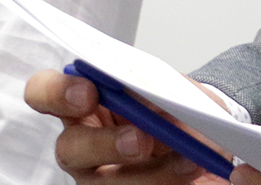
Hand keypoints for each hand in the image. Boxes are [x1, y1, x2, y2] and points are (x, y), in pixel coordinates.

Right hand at [25, 68, 217, 183]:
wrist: (214, 149)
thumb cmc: (184, 115)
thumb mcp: (179, 90)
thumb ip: (161, 86)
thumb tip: (151, 93)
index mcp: (88, 102)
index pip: (46, 93)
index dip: (58, 92)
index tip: (89, 93)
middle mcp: (86, 143)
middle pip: (68, 149)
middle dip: (104, 144)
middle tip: (140, 140)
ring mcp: (101, 179)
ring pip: (104, 184)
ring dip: (149, 173)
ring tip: (187, 160)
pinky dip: (166, 182)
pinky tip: (189, 170)